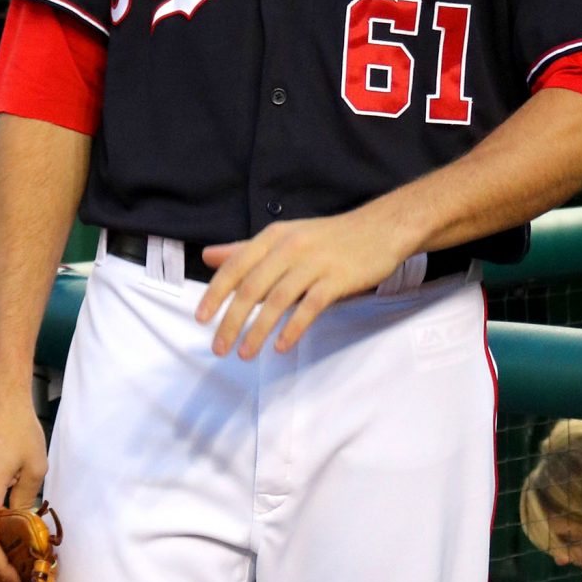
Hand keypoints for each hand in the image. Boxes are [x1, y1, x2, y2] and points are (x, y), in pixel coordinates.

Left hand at [197, 207, 409, 358]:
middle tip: (219, 347)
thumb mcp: (284, 237)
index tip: (201, 319)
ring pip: (278, 300)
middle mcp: (290, 248)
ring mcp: (315, 263)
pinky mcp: (338, 279)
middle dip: (232, 320)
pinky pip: (310, 307)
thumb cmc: (329, 238)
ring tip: (245, 353)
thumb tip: (208, 256)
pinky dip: (293, 328)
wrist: (381, 229)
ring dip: (258, 330)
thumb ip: (246, 250)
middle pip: (253, 287)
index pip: (236, 266)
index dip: (216, 293)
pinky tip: (281, 346)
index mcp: (273, 237)